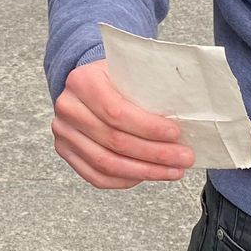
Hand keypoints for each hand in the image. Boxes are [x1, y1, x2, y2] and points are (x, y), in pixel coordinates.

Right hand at [51, 58, 193, 189]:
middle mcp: (68, 107)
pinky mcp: (66, 152)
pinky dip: (125, 180)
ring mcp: (64, 133)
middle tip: (184, 157)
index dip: (148, 128)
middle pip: (114, 141)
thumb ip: (149, 88)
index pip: (117, 112)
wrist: (87, 84)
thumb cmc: (114, 77)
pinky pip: (96, 177)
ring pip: (106, 163)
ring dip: (145, 171)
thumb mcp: (129, 70)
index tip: (176, 134)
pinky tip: (147, 176)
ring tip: (172, 171)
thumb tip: (186, 114)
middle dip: (154, 153)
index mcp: (82, 81)